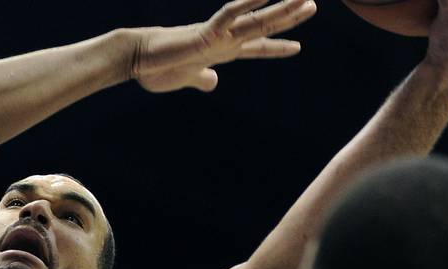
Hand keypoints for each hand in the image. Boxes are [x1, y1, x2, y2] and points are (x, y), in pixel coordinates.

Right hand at [132, 0, 316, 92]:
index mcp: (219, 52)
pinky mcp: (205, 33)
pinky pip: (230, 14)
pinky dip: (248, 3)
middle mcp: (223, 41)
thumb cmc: (155, 68)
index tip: (297, 47)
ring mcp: (217, 35)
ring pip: (256, 20)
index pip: (254, 48)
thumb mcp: (184, 79)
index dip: (275, 48)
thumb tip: (213, 82)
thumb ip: (201, 79)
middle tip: (312, 5)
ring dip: (281, 10)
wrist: (135, 59)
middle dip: (288, 19)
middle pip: (262, 28)